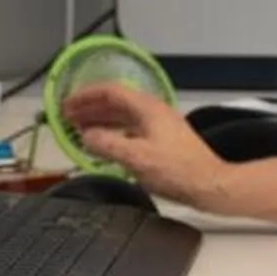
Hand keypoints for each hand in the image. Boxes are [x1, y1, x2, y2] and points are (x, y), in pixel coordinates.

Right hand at [59, 84, 231, 210]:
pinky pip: (131, 129)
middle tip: (67, 117)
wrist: (210, 184)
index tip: (67, 105)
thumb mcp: (136, 157)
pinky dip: (114, 133)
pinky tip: (105, 145)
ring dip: (100, 120)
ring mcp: (160, 125)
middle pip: (116, 102)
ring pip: (123, 116)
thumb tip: (86, 136)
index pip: (111, 91)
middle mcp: (154, 111)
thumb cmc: (177, 170)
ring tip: (79, 130)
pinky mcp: (163, 140)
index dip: (86, 96)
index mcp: (148, 108)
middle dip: (90, 108)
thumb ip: (107, 145)